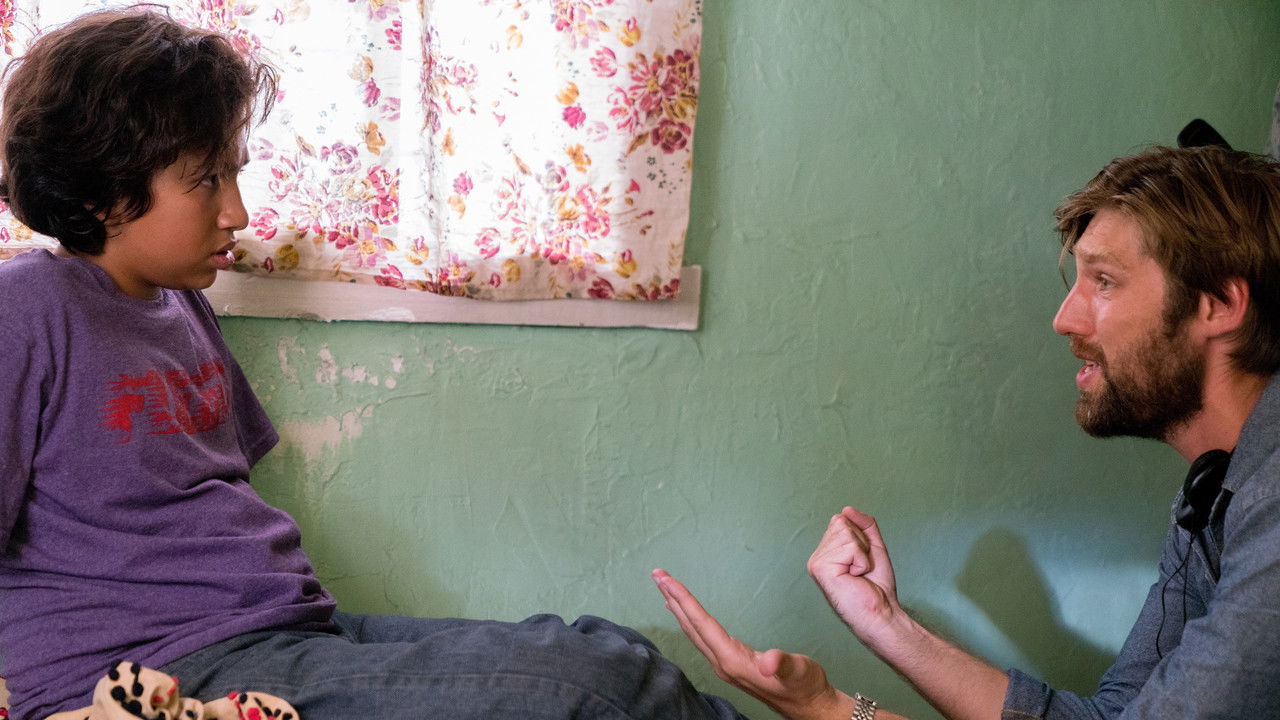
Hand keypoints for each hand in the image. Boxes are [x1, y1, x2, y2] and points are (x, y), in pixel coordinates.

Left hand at [652, 569, 854, 719]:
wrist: (809, 706)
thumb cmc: (805, 687)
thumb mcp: (798, 671)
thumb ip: (782, 664)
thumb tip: (768, 662)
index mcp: (733, 661)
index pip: (702, 624)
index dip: (684, 600)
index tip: (667, 580)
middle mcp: (722, 663)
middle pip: (691, 626)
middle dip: (673, 598)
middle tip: (658, 574)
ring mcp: (724, 664)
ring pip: (694, 631)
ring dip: (678, 607)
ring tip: (665, 588)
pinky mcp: (730, 664)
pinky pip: (702, 637)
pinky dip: (691, 620)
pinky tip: (687, 615)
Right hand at [807, 507, 902, 646]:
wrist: (880, 612)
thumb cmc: (876, 587)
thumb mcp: (873, 547)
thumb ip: (863, 525)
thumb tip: (847, 509)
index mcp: (826, 551)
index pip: (841, 520)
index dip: (860, 536)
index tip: (862, 561)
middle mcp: (818, 555)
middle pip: (841, 522)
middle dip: (861, 543)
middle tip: (861, 568)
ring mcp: (817, 561)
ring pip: (846, 533)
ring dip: (861, 554)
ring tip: (858, 573)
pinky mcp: (821, 567)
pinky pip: (850, 547)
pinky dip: (861, 561)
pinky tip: (855, 577)